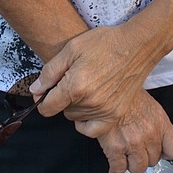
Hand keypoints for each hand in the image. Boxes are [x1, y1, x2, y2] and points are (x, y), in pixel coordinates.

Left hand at [32, 26, 172, 172]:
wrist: (137, 45)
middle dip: (62, 98)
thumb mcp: (72, 48)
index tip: (48, 90)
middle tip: (74, 80)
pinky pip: (93, 130)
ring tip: (87, 87)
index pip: (47, 108)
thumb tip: (35, 90)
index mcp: (75, 86)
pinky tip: (88, 109)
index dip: (42, 98)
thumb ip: (50, 71)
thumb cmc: (105, 42)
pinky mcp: (116, 113)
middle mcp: (89, 102)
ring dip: (76, 107)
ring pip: (76, 118)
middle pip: (62, 111)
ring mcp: (104, 110)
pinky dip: (86, 123)